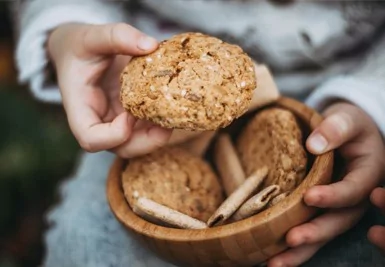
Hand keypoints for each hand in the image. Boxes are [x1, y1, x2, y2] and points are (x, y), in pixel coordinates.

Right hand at [48, 23, 171, 157]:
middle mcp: (99, 121)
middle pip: (121, 148)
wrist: (79, 52)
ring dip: (159, 134)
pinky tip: (174, 105)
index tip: (129, 114)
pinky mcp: (130, 115)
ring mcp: (116, 121)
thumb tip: (151, 45)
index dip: (113, 135)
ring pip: (139, 142)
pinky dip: (162, 122)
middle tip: (167, 124)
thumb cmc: (79, 46)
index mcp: (80, 108)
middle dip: (147, 142)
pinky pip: (147, 128)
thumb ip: (117, 36)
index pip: (91, 139)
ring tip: (176, 114)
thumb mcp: (91, 35)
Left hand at [268, 102, 384, 266]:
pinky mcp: (322, 212)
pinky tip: (271, 258)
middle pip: (339, 221)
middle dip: (316, 232)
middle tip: (292, 239)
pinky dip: (294, 248)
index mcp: (367, 174)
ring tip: (275, 263)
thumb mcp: (346, 119)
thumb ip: (336, 128)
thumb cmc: (348, 124)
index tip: (310, 197)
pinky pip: (311, 231)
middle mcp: (355, 197)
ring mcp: (339, 207)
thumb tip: (314, 145)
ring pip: (324, 234)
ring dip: (301, 251)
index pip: (354, 189)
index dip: (335, 196)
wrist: (345, 133)